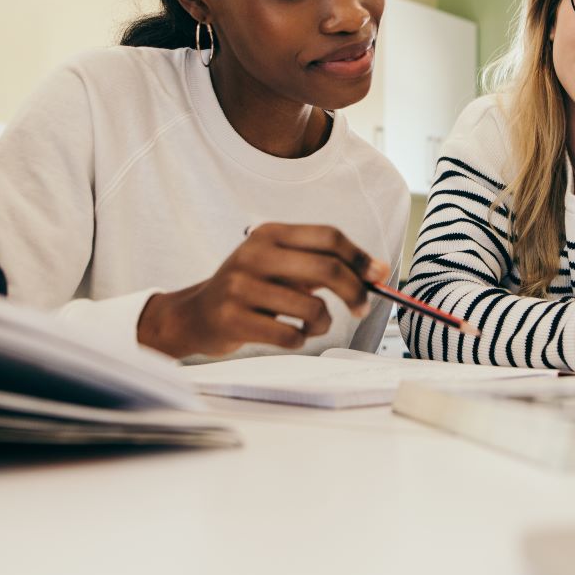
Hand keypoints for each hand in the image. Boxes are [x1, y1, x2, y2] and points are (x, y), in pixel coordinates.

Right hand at [136, 223, 389, 358]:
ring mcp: (240, 287)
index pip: (328, 236)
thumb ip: (324, 264)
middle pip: (327, 270)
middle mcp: (254, 254)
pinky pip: (290, 336)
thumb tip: (378, 271)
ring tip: (309, 325)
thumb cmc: (251, 290)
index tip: (378, 275)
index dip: (359, 257)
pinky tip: (288, 335)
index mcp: (269, 234)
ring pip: (312, 308)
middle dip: (355, 292)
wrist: (195, 315)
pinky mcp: (232, 319)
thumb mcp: (280, 265)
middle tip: (363, 308)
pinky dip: (299, 340)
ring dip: (322, 323)